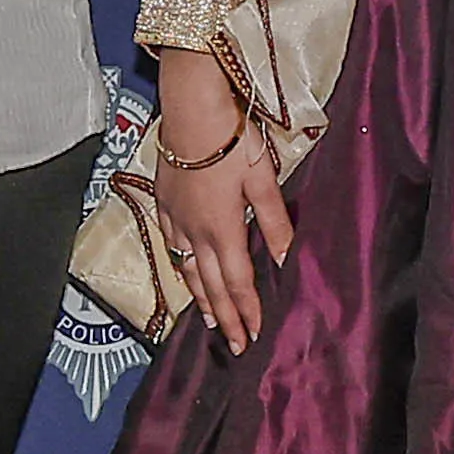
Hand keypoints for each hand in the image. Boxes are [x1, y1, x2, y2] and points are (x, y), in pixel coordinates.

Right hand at [140, 46, 296, 353]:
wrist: (189, 109)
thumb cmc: (232, 140)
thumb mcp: (263, 180)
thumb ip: (275, 224)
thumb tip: (289, 261)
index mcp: (224, 229)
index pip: (239, 282)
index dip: (248, 312)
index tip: (255, 337)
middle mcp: (196, 232)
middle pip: (212, 285)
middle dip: (226, 317)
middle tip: (235, 344)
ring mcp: (176, 218)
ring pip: (188, 269)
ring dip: (201, 298)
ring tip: (210, 320)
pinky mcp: (163, 202)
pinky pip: (172, 243)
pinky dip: (181, 265)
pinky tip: (184, 267)